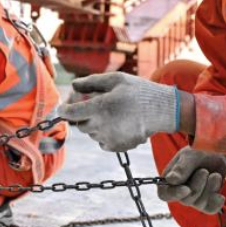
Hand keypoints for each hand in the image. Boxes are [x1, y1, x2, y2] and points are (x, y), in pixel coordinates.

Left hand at [57, 71, 178, 151]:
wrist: (161, 111)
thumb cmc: (138, 92)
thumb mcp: (116, 79)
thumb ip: (91, 82)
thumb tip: (73, 86)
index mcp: (100, 106)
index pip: (71, 113)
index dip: (64, 110)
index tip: (64, 108)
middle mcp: (102, 125)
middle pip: (80, 124)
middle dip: (83, 115)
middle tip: (96, 106)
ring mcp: (109, 138)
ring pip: (91, 133)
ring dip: (95, 124)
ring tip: (113, 114)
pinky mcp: (116, 147)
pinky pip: (101, 141)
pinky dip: (105, 134)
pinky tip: (118, 124)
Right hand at [156, 147, 225, 212]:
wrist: (217, 153)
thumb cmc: (200, 151)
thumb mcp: (190, 156)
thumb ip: (181, 168)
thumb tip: (170, 180)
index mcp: (169, 180)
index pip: (164, 195)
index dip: (174, 194)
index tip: (186, 188)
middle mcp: (179, 191)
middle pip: (185, 200)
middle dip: (197, 186)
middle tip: (204, 171)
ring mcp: (193, 198)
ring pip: (199, 203)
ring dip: (209, 189)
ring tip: (215, 175)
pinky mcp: (206, 202)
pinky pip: (210, 209)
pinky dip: (216, 202)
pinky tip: (221, 195)